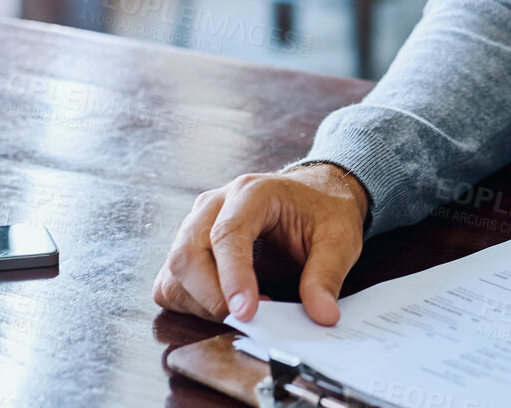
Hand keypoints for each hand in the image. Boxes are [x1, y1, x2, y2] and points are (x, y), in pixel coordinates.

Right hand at [153, 163, 369, 326]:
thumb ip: (327, 276)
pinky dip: (190, 302)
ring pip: (175, 270)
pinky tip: (224, 306)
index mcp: (252, 192)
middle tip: (249, 319)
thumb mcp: (340, 239)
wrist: (314, 193)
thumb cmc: (324, 211)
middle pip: (188, 253)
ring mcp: (196, 223)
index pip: (228, 234)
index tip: (247, 313)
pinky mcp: (189, 245)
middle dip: (212, 297)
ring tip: (244, 312)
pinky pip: (171, 280)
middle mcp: (215, 203)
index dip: (233, 277)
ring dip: (201, 303)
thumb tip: (322, 315)